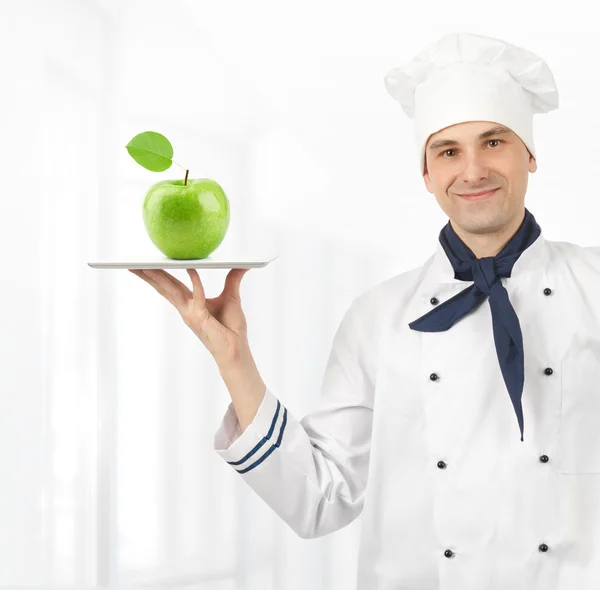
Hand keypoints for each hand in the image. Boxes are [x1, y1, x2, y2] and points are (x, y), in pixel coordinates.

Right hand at [128, 267, 251, 365]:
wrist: (236, 350)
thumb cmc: (232, 328)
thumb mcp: (232, 297)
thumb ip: (233, 279)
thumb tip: (241, 264)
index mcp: (190, 303)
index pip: (170, 286)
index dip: (157, 275)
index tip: (144, 265)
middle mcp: (186, 309)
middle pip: (164, 288)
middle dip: (149, 275)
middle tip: (133, 263)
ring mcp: (191, 314)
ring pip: (172, 291)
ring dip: (159, 277)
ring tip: (146, 266)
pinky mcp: (200, 318)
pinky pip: (197, 296)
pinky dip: (195, 282)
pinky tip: (191, 269)